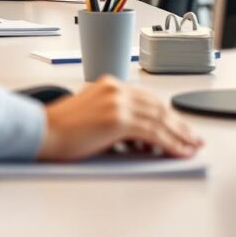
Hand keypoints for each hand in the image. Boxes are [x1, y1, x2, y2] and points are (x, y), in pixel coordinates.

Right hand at [38, 76, 202, 160]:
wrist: (42, 132)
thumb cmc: (61, 131)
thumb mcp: (92, 116)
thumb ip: (115, 119)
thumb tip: (139, 139)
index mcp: (109, 84)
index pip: (147, 98)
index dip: (167, 114)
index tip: (179, 126)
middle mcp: (116, 89)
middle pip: (158, 106)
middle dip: (179, 124)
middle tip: (193, 138)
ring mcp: (117, 102)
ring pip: (159, 119)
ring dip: (179, 135)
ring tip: (191, 147)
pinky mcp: (118, 119)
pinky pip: (153, 132)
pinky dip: (170, 143)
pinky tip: (179, 151)